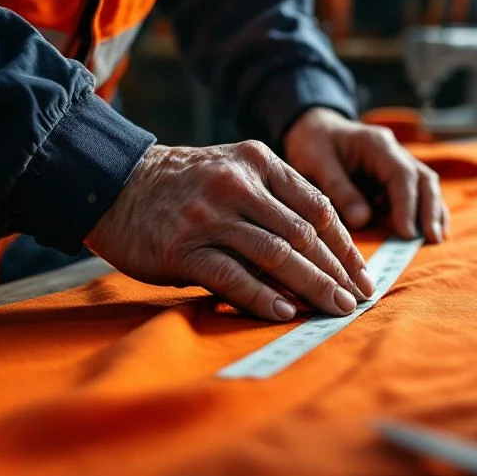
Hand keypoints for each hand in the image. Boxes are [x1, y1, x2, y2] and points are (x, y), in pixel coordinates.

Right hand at [86, 142, 374, 320]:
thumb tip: (323, 257)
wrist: (114, 183)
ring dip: (311, 287)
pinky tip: (286, 312)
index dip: (345, 246)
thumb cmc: (185, 186)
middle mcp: (238, 184)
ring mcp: (209, 215)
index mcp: (259, 162)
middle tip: (357, 299)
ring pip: (275, 255)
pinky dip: (262, 296)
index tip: (362, 274)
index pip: (318, 208)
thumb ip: (276, 203)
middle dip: (336, 271)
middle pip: (303, 234)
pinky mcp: (182, 247)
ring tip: (334, 309)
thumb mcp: (234, 173)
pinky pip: (232, 276)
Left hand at [283, 108, 448, 242]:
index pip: (402, 174)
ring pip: (425, 187)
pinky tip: (427, 233)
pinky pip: (416, 195)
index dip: (407, 204)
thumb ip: (338, 189)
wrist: (314, 131)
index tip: (406, 231)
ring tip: (434, 239)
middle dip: (429, 210)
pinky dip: (424, 213)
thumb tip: (363, 220)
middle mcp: (394, 153)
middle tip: (432, 239)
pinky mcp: (393, 181)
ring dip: (432, 213)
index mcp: (377, 144)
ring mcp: (397, 166)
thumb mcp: (316, 162)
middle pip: (423, 179)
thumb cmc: (314, 144)